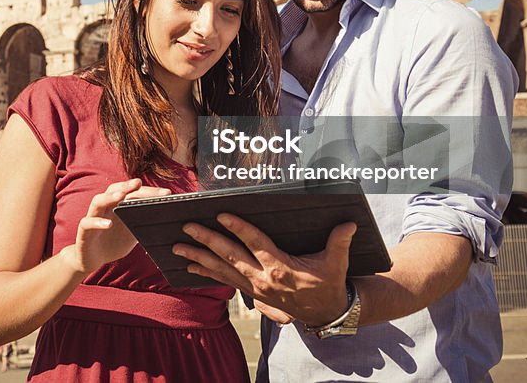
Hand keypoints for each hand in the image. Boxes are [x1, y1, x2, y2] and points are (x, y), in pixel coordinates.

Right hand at [60, 179, 170, 274]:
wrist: (92, 259)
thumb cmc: (113, 242)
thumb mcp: (132, 232)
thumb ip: (143, 223)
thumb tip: (167, 219)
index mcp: (118, 205)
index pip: (133, 192)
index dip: (148, 191)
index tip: (166, 192)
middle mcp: (105, 207)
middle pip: (115, 190)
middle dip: (127, 186)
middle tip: (139, 183)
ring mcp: (93, 217)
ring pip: (98, 201)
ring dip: (109, 197)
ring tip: (120, 196)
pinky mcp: (84, 231)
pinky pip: (87, 223)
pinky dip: (97, 222)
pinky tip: (108, 224)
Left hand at [172, 214, 355, 325]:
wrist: (325, 312)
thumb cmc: (328, 283)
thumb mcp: (336, 263)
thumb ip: (339, 242)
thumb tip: (348, 223)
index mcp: (281, 267)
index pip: (255, 243)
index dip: (238, 227)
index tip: (222, 214)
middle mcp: (263, 278)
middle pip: (229, 255)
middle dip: (206, 240)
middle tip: (186, 226)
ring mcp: (254, 287)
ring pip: (221, 269)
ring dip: (198, 257)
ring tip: (177, 247)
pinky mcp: (252, 292)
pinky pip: (224, 280)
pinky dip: (206, 272)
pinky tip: (190, 264)